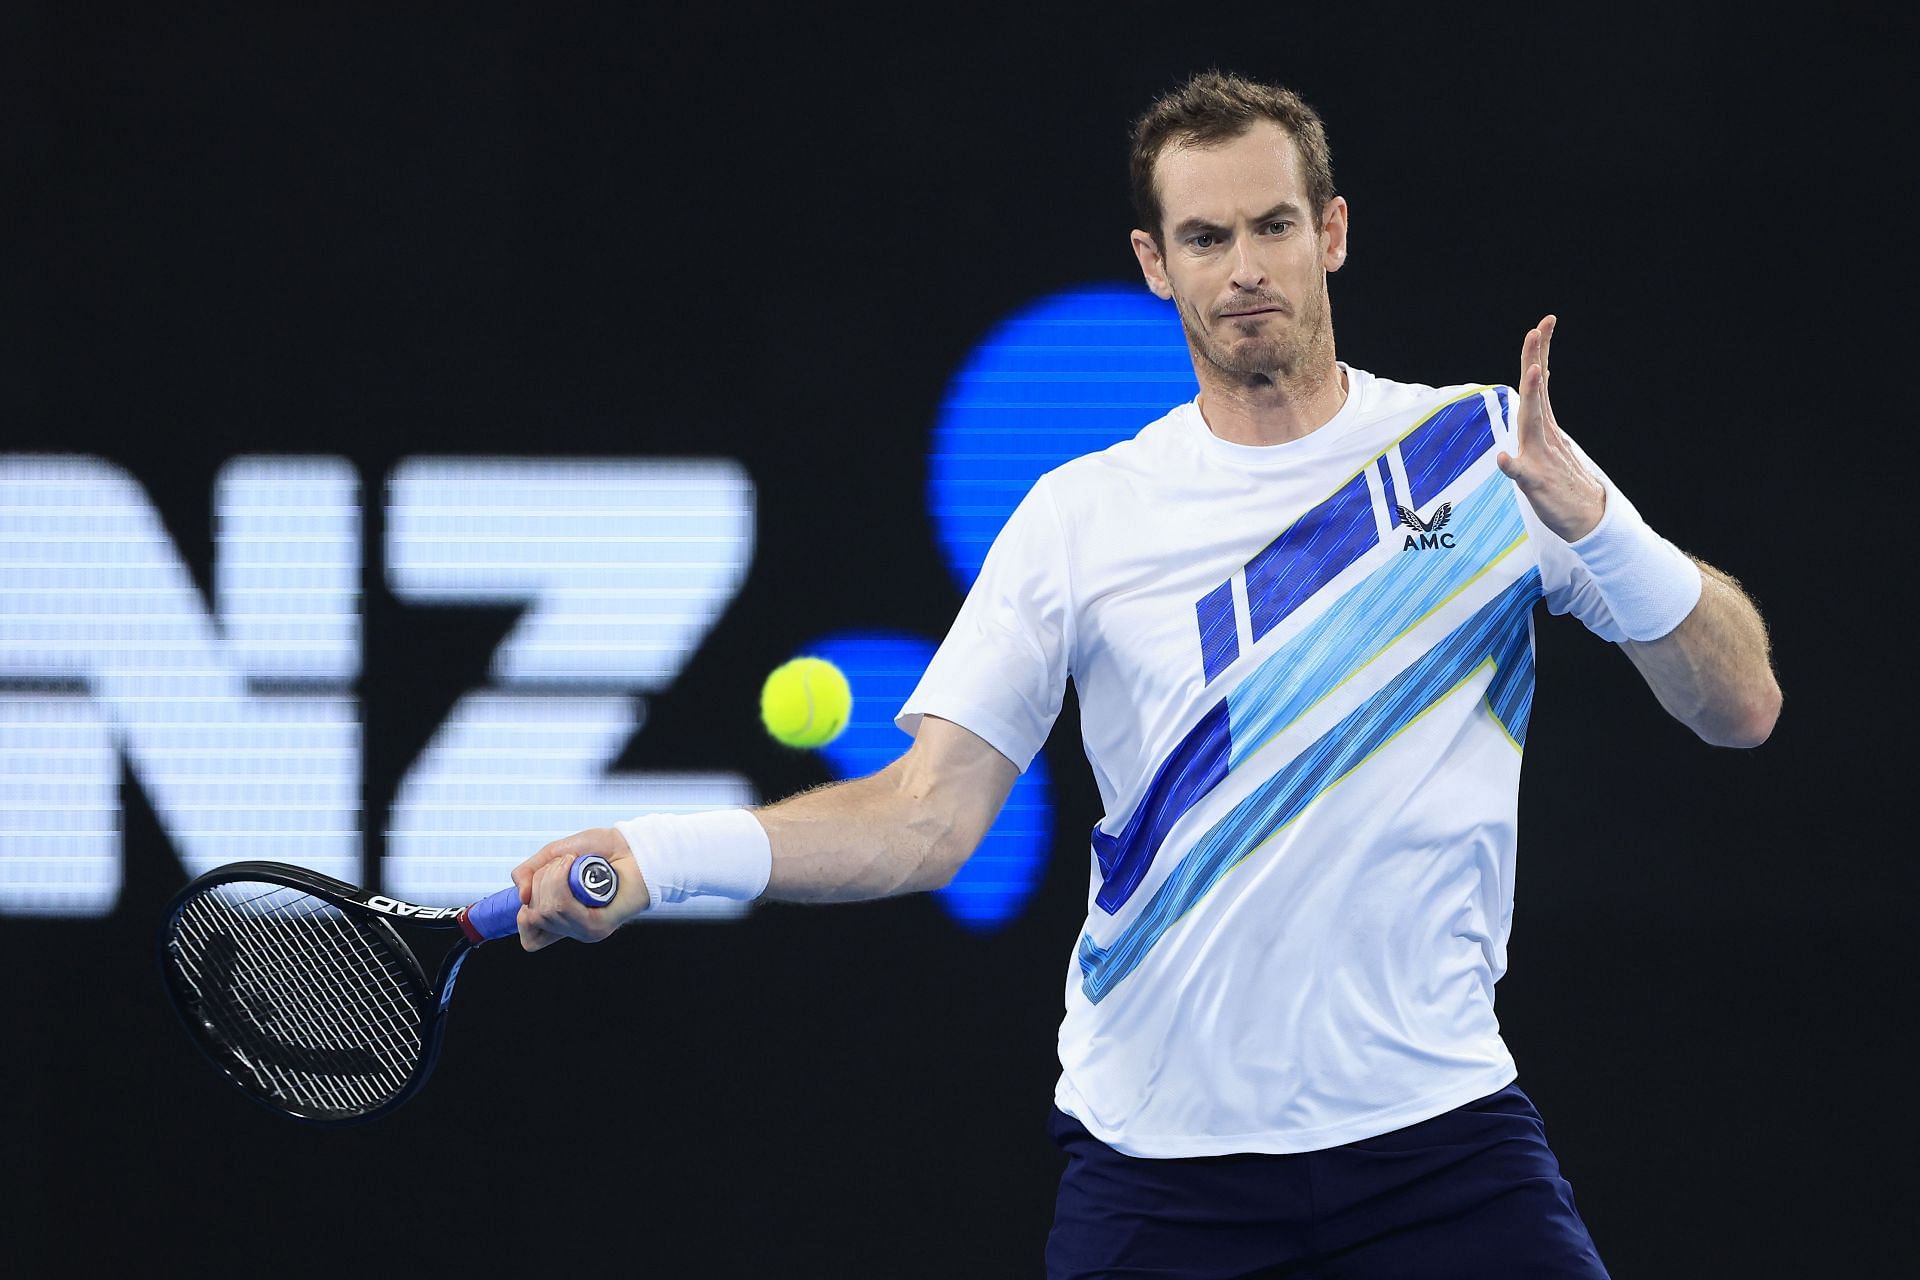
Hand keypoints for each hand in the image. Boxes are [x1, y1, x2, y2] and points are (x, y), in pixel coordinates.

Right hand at [510, 826, 651, 951]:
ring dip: (551, 877)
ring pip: (545, 910)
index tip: (536, 891)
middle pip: (532, 917)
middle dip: (540, 881)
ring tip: (571, 861)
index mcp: (563, 918)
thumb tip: (522, 897)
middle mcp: (573, 929)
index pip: (530, 940)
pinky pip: (562, 906)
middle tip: (563, 863)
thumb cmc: (602, 850)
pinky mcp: (597, 926)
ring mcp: (584, 929)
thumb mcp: (555, 854)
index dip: (524, 915)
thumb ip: (529, 872)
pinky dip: (561, 879)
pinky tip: (573, 865)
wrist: (634, 846)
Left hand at [1495, 315, 1606, 541]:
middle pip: (1535, 393)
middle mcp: (1541, 436)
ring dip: (1532, 398)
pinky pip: (1521, 475)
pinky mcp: (1536, 484)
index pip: (1538, 383)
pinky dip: (1511, 466)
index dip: (1538, 353)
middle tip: (1537, 328)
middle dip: (1535, 360)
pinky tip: (1502, 459)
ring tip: (1533, 372)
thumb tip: (1538, 374)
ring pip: (1532, 424)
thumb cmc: (1562, 481)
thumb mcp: (1548, 439)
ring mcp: (1540, 458)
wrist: (1586, 518)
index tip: (1544, 323)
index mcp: (1542, 425)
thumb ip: (1539, 410)